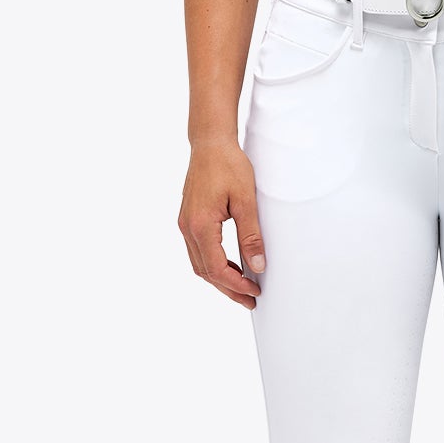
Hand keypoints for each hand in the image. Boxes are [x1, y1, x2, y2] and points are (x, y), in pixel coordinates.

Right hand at [179, 138, 266, 306]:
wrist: (210, 143)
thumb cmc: (228, 165)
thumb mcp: (246, 201)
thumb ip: (251, 236)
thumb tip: (258, 266)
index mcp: (200, 225)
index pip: (217, 269)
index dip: (236, 285)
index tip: (254, 291)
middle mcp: (187, 228)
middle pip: (205, 271)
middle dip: (228, 289)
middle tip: (250, 299)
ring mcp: (185, 223)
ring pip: (199, 263)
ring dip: (220, 278)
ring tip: (243, 286)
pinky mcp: (188, 219)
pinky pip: (198, 250)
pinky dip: (214, 263)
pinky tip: (231, 265)